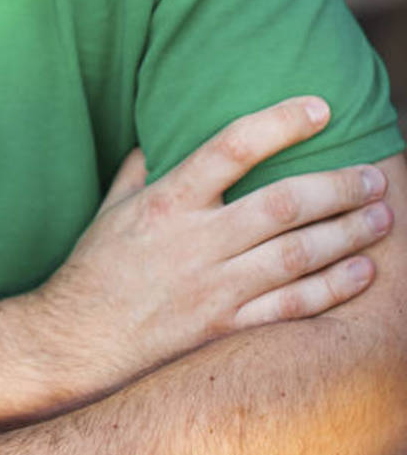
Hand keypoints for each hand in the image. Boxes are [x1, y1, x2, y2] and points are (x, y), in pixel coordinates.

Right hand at [34, 97, 392, 393]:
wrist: (78, 346)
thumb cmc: (96, 270)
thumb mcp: (112, 207)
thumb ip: (144, 166)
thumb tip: (165, 128)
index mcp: (167, 201)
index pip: (231, 147)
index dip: (279, 123)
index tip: (320, 108)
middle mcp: (196, 242)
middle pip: (283, 205)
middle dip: (338, 187)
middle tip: (376, 175)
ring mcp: (214, 289)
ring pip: (297, 255)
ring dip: (348, 234)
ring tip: (383, 216)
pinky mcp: (226, 330)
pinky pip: (291, 307)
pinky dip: (333, 288)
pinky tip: (362, 272)